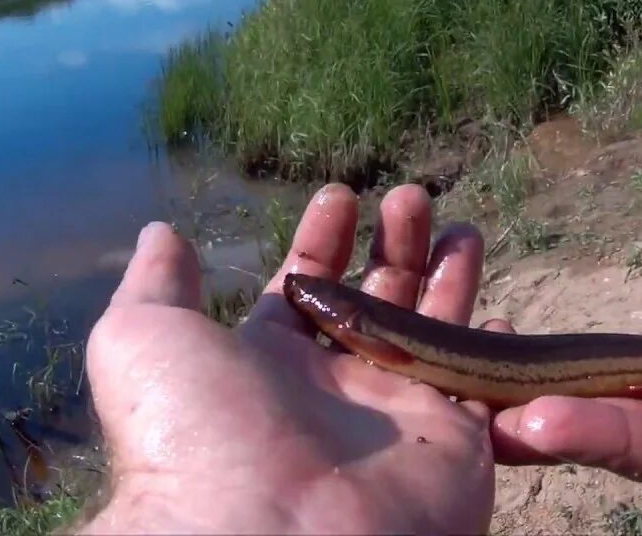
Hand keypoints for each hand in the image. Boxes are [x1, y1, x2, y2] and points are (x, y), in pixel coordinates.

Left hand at [77, 184, 495, 534]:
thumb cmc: (197, 434)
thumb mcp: (143, 340)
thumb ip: (156, 284)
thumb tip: (160, 233)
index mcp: (270, 362)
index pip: (305, 286)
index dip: (321, 238)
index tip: (341, 195)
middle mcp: (337, 386)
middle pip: (377, 297)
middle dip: (395, 242)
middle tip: (413, 196)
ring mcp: (397, 415)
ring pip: (434, 331)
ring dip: (448, 276)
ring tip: (462, 224)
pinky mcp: (455, 445)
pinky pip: (481, 392)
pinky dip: (493, 356)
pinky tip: (498, 317)